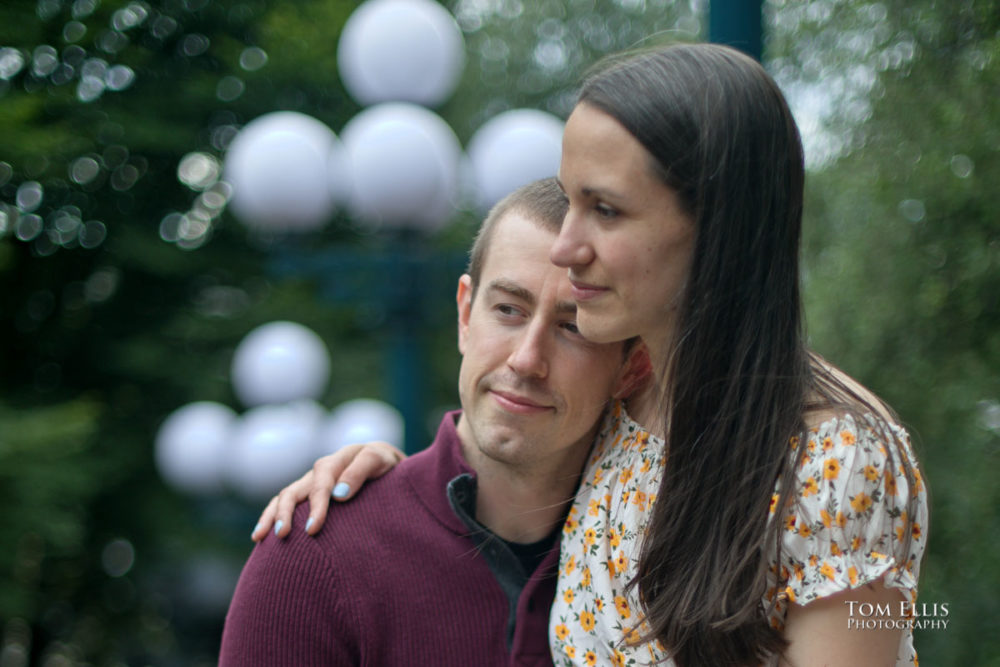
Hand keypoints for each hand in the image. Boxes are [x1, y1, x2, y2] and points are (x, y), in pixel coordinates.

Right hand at [250, 441, 405, 540]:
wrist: (382, 463)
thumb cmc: (384, 465)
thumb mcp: (379, 461)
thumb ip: (360, 472)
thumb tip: (338, 495)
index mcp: (334, 463)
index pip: (321, 486)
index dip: (316, 508)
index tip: (313, 530)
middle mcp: (317, 473)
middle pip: (293, 491)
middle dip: (285, 513)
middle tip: (283, 535)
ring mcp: (310, 483)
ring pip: (283, 498)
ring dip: (271, 516)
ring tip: (261, 537)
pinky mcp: (307, 494)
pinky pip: (284, 504)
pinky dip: (270, 517)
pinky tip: (260, 536)